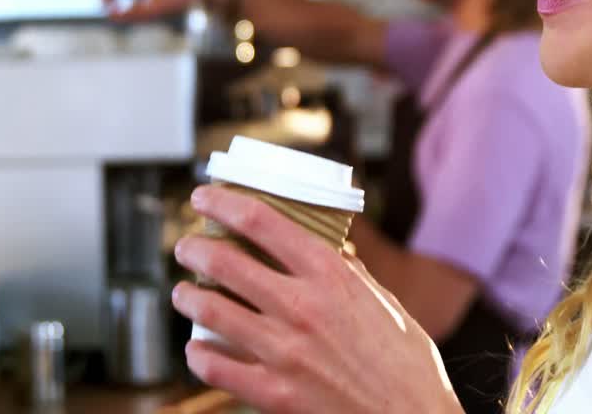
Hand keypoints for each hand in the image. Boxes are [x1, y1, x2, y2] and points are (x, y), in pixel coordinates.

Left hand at [172, 186, 462, 413]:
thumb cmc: (406, 364)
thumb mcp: (386, 303)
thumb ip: (351, 274)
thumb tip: (331, 251)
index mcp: (330, 276)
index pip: (262, 223)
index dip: (223, 204)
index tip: (205, 198)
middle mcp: (302, 307)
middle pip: (226, 264)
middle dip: (195, 250)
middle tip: (186, 248)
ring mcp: (284, 352)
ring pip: (212, 312)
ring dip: (189, 298)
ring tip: (184, 293)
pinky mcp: (274, 394)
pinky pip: (216, 368)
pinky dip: (198, 355)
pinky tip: (196, 348)